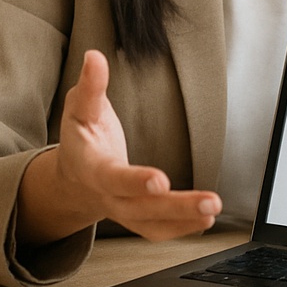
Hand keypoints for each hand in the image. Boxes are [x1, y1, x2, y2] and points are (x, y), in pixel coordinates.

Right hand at [17, 49, 221, 245]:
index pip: (113, 177)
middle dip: (175, 207)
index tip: (160, 180)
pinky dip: (183, 228)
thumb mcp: (79, 108)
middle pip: (140, 208)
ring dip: (185, 219)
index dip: (135, 181)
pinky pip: (158, 230)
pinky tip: (207, 220)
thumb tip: (94, 57)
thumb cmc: (80, 137)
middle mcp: (107, 196)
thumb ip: (90, 86)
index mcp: (91, 168)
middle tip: (210, 203)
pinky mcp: (137, 217)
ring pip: (152, 223)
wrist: (72, 178)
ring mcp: (123, 210)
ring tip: (214, 209)